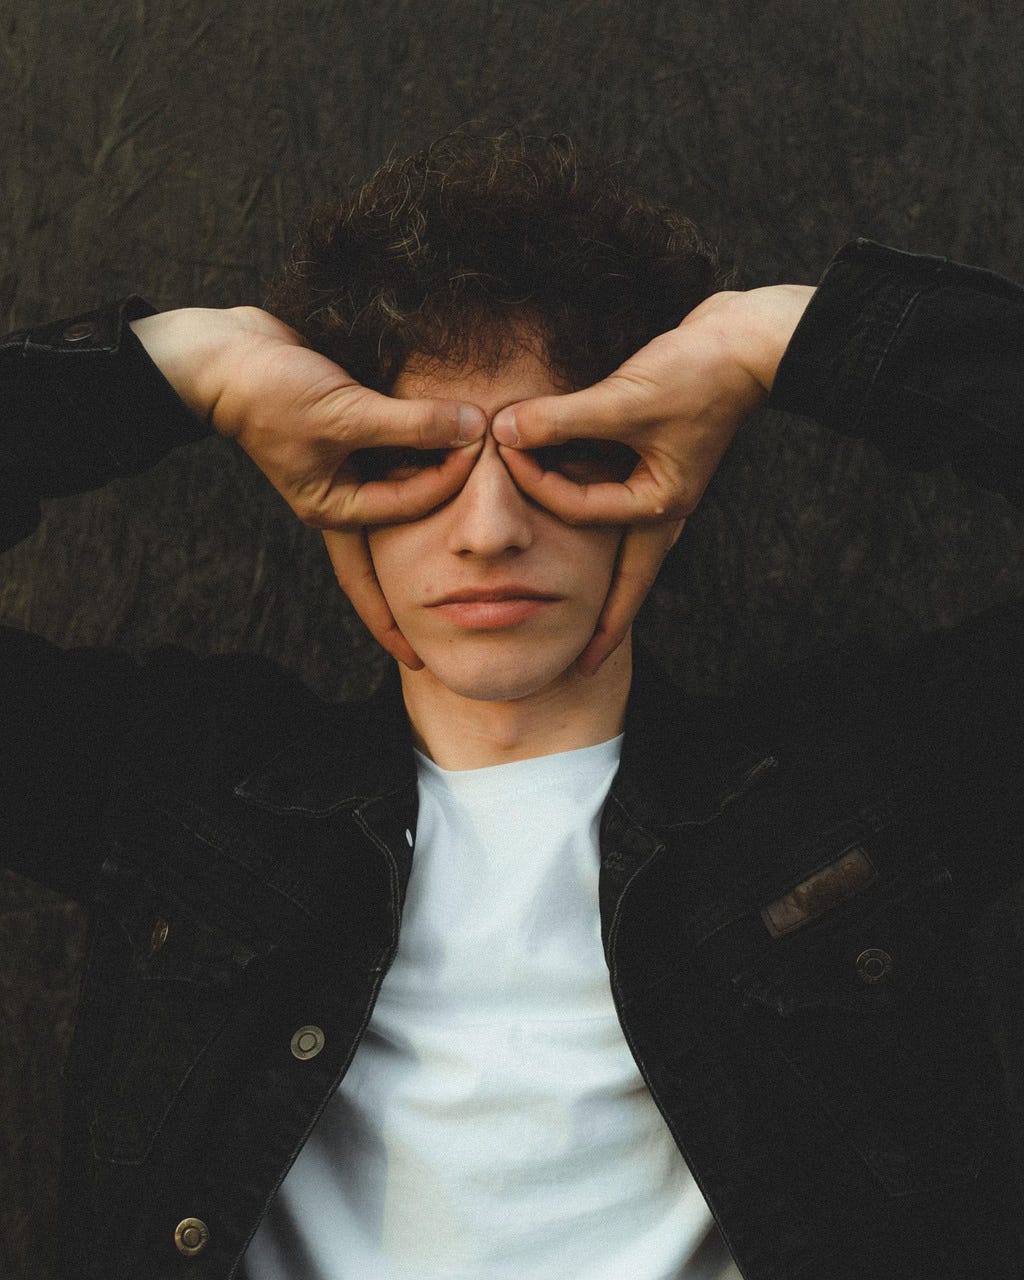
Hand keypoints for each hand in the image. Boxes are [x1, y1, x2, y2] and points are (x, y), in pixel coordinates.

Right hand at [131, 306, 485, 667]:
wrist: (225, 353)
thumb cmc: (272, 392)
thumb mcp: (345, 413)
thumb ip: (411, 423)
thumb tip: (473, 427)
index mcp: (335, 508)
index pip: (411, 506)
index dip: (450, 477)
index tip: (479, 444)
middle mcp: (344, 494)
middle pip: (405, 526)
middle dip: (438, 540)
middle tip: (481, 563)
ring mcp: (348, 465)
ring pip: (406, 481)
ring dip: (439, 480)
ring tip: (483, 503)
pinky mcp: (352, 432)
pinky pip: (397, 446)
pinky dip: (424, 442)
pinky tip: (454, 443)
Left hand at [489, 284, 815, 672]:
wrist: (749, 339)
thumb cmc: (698, 372)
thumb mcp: (626, 398)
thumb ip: (562, 418)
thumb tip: (503, 430)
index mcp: (661, 505)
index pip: (582, 511)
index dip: (537, 483)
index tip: (502, 450)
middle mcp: (662, 505)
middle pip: (627, 580)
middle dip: (606, 624)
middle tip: (583, 665)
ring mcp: (661, 485)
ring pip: (621, 545)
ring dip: (599, 573)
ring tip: (580, 616)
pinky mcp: (655, 460)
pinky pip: (616, 499)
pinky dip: (592, 507)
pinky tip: (573, 511)